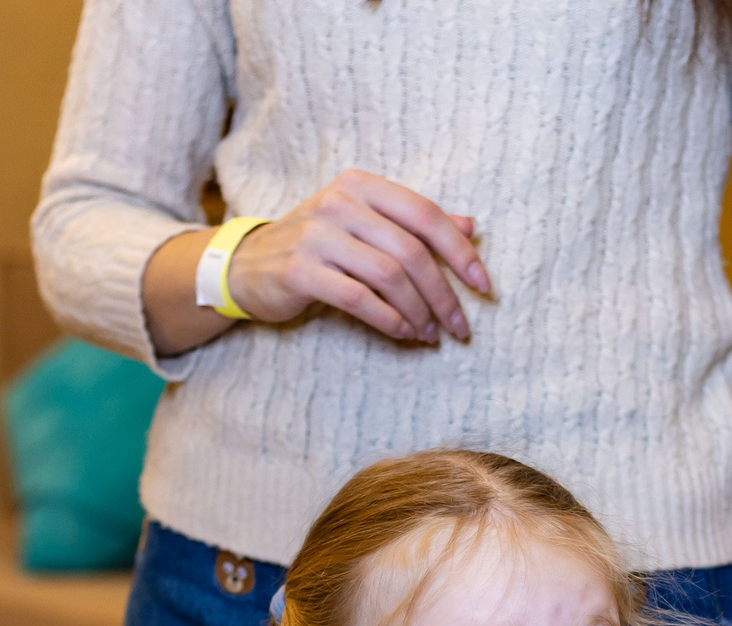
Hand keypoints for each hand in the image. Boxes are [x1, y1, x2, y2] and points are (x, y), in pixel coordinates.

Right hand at [228, 170, 488, 342]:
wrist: (247, 266)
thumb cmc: (317, 246)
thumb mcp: (364, 224)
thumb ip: (413, 223)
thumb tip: (471, 226)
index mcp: (362, 185)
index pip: (425, 215)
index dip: (460, 252)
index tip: (484, 286)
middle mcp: (340, 203)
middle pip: (411, 250)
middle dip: (444, 294)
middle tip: (460, 326)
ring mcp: (318, 236)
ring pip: (389, 276)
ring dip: (419, 311)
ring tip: (431, 334)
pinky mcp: (301, 271)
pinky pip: (359, 299)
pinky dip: (389, 320)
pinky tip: (403, 334)